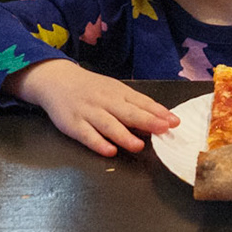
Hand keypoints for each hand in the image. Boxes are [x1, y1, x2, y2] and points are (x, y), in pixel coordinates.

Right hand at [6, 59, 180, 156]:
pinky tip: (109, 151)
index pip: (140, 102)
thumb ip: (133, 104)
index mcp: (117, 92)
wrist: (56, 80)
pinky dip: (98, 143)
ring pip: (108, 125)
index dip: (158, 112)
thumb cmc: (91, 88)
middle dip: (146, 121)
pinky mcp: (73, 124)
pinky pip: (87, 135)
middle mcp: (105, 101)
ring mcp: (88, 113)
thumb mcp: (113, 90)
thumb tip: (159, 119)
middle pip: (127, 112)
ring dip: (124, 135)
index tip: (174, 121)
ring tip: (139, 146)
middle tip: (164, 129)